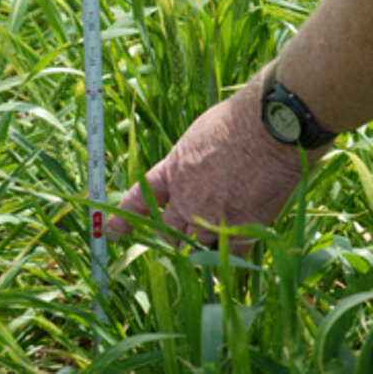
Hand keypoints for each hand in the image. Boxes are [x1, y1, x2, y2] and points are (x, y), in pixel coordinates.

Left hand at [108, 71, 331, 255]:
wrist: (268, 128)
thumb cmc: (236, 123)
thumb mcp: (197, 137)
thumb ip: (189, 162)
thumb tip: (194, 169)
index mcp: (172, 172)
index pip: (140, 200)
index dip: (125, 219)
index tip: (113, 233)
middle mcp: (185, 199)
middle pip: (166, 233)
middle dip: (170, 238)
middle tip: (179, 241)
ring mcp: (210, 217)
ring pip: (194, 248)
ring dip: (199, 249)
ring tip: (208, 251)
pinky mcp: (240, 228)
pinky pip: (228, 256)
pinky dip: (229, 258)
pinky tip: (232, 259)